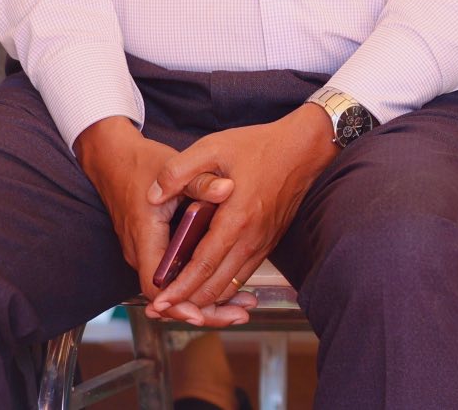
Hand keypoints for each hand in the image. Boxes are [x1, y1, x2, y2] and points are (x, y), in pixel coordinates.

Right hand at [73, 117, 238, 320]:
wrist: (113, 160)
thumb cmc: (143, 164)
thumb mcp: (173, 167)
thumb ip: (200, 181)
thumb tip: (228, 189)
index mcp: (144, 236)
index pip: (156, 287)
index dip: (179, 303)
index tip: (204, 313)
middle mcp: (140, 251)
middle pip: (168, 297)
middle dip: (202, 310)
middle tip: (240, 315)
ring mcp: (145, 252)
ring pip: (172, 289)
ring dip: (204, 300)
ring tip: (242, 307)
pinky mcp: (153, 248)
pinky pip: (173, 276)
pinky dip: (197, 284)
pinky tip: (228, 285)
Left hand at [144, 104, 339, 323]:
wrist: (305, 148)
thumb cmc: (259, 145)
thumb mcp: (213, 147)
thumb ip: (179, 170)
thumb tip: (152, 195)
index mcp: (236, 218)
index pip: (203, 266)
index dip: (179, 289)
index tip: (158, 304)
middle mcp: (252, 238)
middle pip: (216, 286)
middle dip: (187, 304)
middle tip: (161, 311)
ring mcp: (263, 242)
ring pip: (231, 285)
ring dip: (205, 300)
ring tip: (179, 304)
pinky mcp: (269, 241)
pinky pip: (243, 274)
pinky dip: (223, 287)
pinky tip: (206, 286)